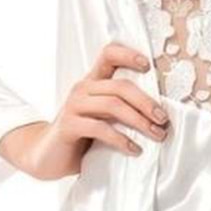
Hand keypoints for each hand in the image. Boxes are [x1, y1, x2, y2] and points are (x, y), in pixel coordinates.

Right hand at [0, 42, 169, 179]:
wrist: (47, 156)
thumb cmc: (82, 136)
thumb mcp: (102, 117)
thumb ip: (121, 108)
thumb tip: (159, 112)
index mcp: (92, 82)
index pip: (108, 54)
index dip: (128, 55)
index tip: (149, 66)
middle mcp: (83, 89)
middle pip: (120, 86)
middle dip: (146, 102)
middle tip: (163, 119)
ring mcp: (73, 105)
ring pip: (113, 105)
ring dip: (139, 121)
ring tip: (156, 134)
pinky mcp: (68, 125)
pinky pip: (100, 128)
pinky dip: (122, 140)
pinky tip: (135, 149)